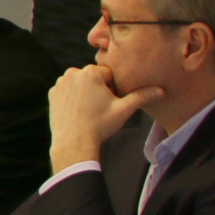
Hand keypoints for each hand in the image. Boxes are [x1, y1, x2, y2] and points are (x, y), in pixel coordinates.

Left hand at [48, 62, 162, 170]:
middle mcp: (72, 73)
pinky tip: (79, 112)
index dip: (114, 89)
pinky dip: (74, 98)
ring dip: (87, 92)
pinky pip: (68, 91)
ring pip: (81, 84)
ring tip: (90, 110)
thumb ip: (142, 96)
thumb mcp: (124, 110)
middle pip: (94, 78)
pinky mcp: (52, 93)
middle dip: (100, 89)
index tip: (112, 102)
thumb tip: (162, 90)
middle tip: (101, 108)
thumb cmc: (100, 125)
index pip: (109, 75)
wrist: (74, 142)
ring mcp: (60, 83)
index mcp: (90, 72)